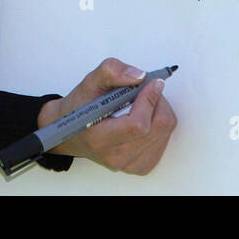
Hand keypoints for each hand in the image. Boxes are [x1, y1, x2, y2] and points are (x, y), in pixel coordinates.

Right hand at [36, 57, 177, 174]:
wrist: (73, 133)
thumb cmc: (80, 109)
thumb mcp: (89, 82)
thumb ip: (112, 71)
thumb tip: (140, 76)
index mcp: (100, 139)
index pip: (137, 125)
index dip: (149, 100)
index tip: (152, 82)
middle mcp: (116, 157)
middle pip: (157, 127)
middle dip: (157, 101)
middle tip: (145, 90)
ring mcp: (130, 165)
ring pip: (165, 132)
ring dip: (159, 111)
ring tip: (141, 104)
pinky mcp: (141, 167)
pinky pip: (165, 141)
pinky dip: (160, 124)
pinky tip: (145, 118)